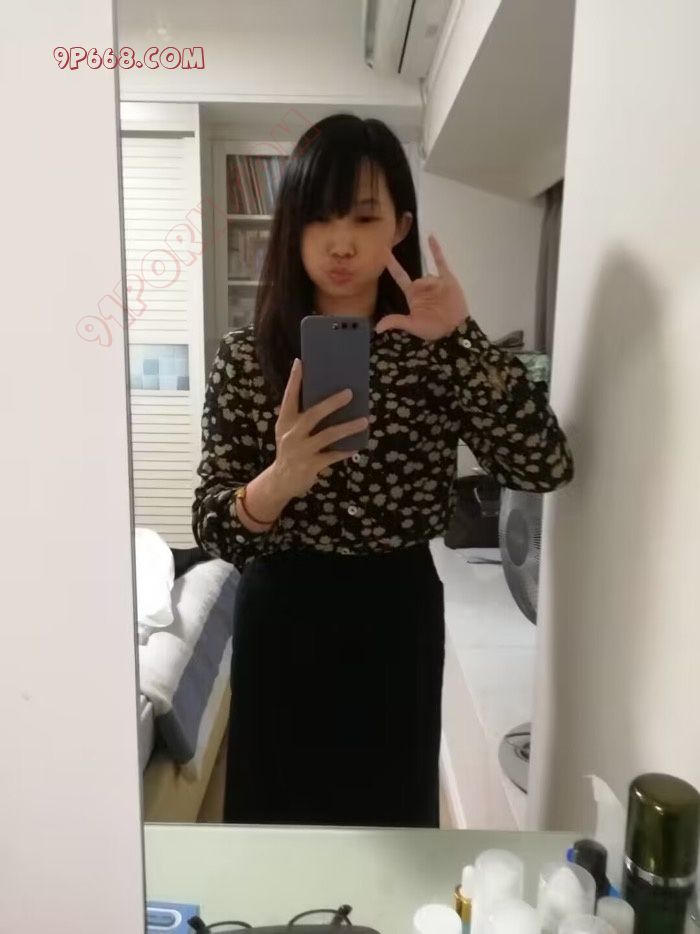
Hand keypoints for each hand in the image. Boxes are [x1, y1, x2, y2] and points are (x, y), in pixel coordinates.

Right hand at [271, 358, 367, 499]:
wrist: (280, 481)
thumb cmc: (290, 450)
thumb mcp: (289, 431)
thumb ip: (302, 417)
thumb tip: (330, 400)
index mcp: (285, 421)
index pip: (289, 396)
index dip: (295, 380)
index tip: (301, 362)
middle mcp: (291, 433)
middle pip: (313, 414)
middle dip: (332, 403)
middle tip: (349, 393)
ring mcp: (301, 450)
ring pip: (328, 435)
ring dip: (348, 427)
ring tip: (365, 421)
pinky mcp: (310, 465)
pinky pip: (333, 456)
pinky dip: (346, 451)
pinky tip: (357, 446)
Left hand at [375, 233, 469, 339]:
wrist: (455, 329)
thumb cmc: (433, 328)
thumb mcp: (413, 326)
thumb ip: (396, 322)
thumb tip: (377, 328)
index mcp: (412, 295)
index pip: (400, 276)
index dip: (392, 265)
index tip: (384, 252)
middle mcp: (422, 286)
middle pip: (416, 278)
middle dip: (421, 287)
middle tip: (429, 304)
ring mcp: (435, 282)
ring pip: (429, 275)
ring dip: (432, 285)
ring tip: (440, 300)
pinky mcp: (447, 279)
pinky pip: (440, 263)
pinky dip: (436, 250)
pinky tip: (430, 236)